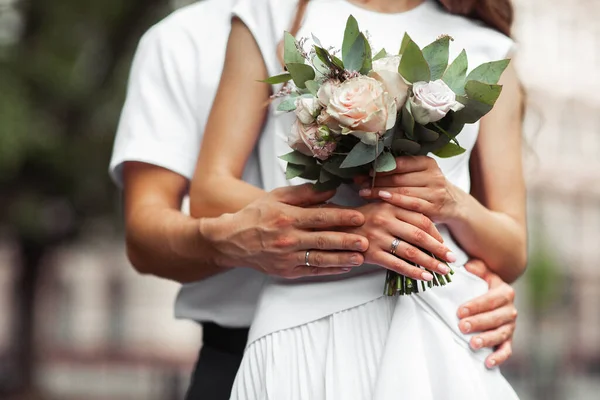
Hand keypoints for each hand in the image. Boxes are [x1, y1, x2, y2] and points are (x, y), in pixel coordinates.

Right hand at [200, 184, 368, 278]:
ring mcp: (287, 257)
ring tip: (360, 258)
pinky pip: (312, 272)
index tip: (358, 217)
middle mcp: (288, 238)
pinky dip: (329, 270)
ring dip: (342, 259)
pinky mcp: (286, 271)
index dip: (340, 217)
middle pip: (323, 240)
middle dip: (346, 241)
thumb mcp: (276, 197)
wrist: (231, 240)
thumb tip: (331, 190)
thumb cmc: (256, 215)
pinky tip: (344, 266)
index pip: (319, 217)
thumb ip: (304, 193)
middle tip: (366, 241)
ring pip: (319, 259)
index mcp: (287, 217)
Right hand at [343, 201, 456, 280]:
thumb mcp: (379, 206)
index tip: (445, 243)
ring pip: (411, 252)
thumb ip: (400, 211)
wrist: (332, 227)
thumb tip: (426, 226)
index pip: (421, 219)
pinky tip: (425, 277)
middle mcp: (385, 220)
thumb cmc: (359, 218)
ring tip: (443, 271)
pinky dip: (413, 272)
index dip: (436, 233)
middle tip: (452, 259)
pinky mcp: (371, 253)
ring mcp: (377, 237)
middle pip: (420, 236)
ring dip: (430, 263)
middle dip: (439, 250)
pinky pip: (397, 264)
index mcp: (390, 205)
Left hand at [359, 156, 460, 223]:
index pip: (400, 163)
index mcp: (428, 163)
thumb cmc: (429, 188)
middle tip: (358, 182)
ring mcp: (435, 192)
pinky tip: (381, 199)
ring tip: (363, 192)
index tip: (366, 170)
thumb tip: (370, 167)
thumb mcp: (421, 174)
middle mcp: (433, 176)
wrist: (454, 206)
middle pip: (398, 177)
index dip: (381, 167)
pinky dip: (395, 201)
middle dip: (376, 180)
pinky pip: (411, 204)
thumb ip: (402, 170)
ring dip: (380, 191)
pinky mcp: (434, 208)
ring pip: (402, 190)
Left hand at [457, 259, 516, 368]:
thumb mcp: (480, 271)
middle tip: (462, 326)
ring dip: (487, 339)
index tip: (460, 311)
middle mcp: (510, 309)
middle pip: (496, 318)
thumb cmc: (482, 283)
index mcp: (504, 291)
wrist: (495, 297)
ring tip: (473, 344)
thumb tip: (468, 265)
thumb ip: (475, 267)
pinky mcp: (508, 340)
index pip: (491, 299)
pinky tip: (487, 363)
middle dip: (479, 322)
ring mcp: (510, 326)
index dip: (476, 305)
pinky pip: (506, 350)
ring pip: (501, 334)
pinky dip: (499, 357)